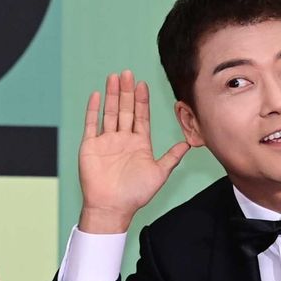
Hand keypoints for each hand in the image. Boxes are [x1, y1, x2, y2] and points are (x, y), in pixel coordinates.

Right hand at [78, 69, 189, 232]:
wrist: (113, 207)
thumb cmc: (136, 194)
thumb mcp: (159, 173)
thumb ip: (172, 157)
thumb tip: (189, 144)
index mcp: (139, 144)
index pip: (141, 117)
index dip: (142, 101)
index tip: (143, 84)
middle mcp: (123, 140)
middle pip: (125, 110)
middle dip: (127, 92)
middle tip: (128, 73)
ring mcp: (106, 141)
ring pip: (109, 113)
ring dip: (111, 95)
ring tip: (114, 77)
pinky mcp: (91, 146)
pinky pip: (91, 124)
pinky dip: (93, 110)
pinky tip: (97, 95)